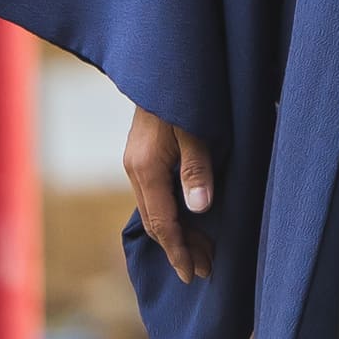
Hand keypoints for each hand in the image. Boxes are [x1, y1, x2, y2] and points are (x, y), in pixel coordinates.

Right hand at [125, 105, 218, 285]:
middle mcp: (135, 170)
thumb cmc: (184, 94)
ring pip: (153, 211)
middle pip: (155, 222)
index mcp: (145, 169)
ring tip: (199, 253)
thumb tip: (199, 210)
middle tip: (204, 270)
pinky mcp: (141, 155)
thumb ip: (197, 169)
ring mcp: (135, 163)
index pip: (162, 223)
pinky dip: (169, 215)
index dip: (179, 251)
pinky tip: (184, 220)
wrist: (161, 63)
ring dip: (175, 233)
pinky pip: (153, 196)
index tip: (193, 274)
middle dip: (179, 249)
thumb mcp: (195, 130)